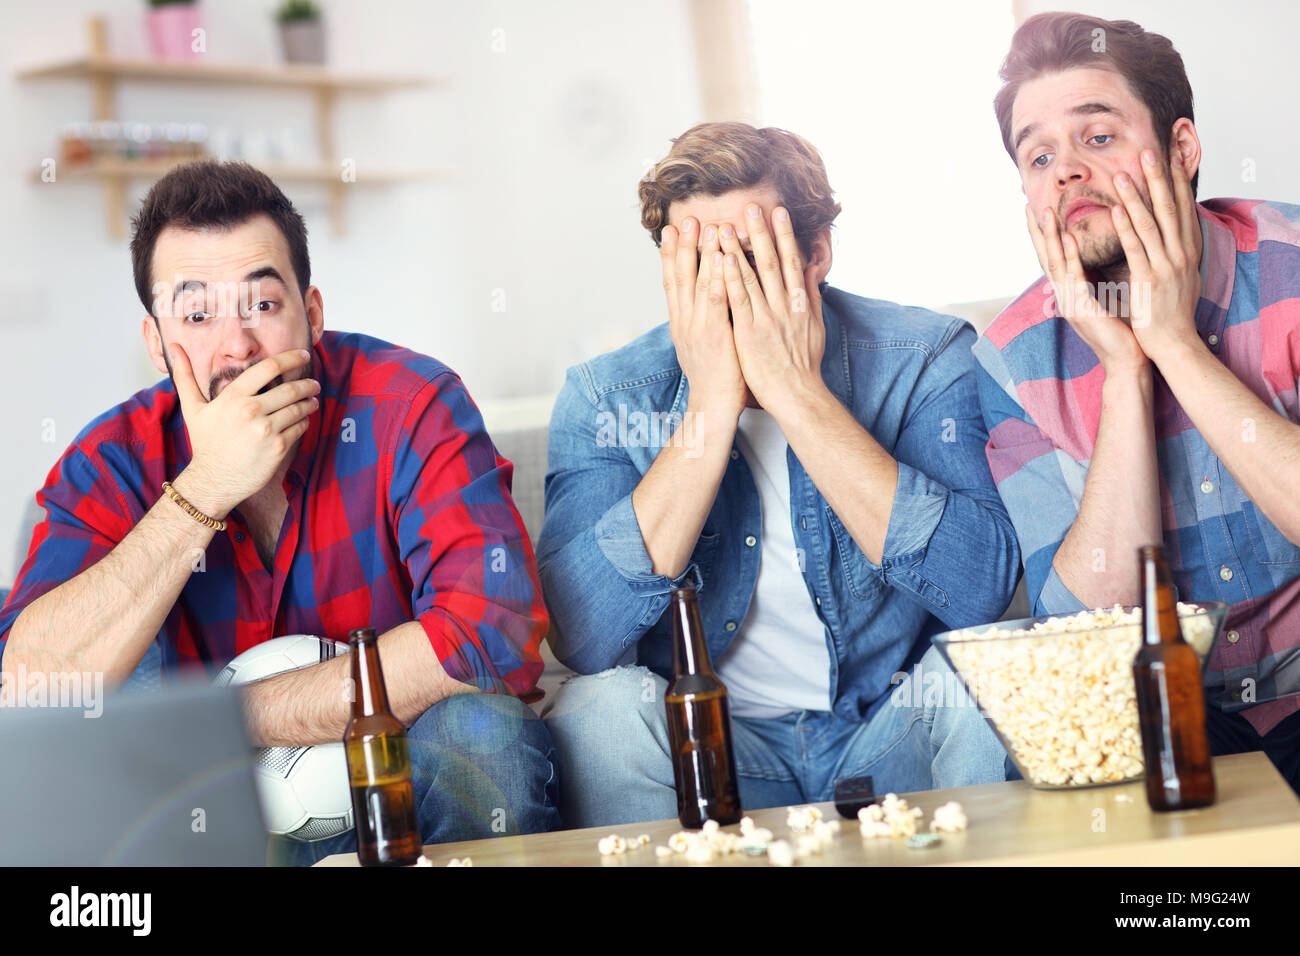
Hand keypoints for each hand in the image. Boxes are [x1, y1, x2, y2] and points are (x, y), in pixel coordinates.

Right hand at [169, 345, 319, 517]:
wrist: (213, 480)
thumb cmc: (205, 443)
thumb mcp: (192, 408)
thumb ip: (184, 376)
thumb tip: (173, 346)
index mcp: (233, 396)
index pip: (269, 367)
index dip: (291, 358)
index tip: (303, 355)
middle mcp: (251, 410)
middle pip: (290, 388)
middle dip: (307, 384)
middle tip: (314, 383)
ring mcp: (266, 430)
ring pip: (299, 408)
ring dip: (309, 402)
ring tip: (312, 400)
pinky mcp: (278, 448)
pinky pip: (300, 428)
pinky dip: (305, 421)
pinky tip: (304, 420)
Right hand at [660, 216, 746, 415]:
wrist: (714, 407)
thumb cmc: (716, 378)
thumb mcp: (703, 345)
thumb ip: (704, 322)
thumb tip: (709, 303)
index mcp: (681, 324)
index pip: (672, 283)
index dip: (672, 256)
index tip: (672, 231)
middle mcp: (685, 322)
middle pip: (680, 277)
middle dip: (683, 247)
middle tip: (687, 219)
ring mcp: (698, 327)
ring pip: (697, 282)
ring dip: (702, 253)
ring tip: (708, 226)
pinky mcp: (715, 334)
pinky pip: (716, 299)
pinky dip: (718, 276)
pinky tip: (723, 257)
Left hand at [719, 204, 825, 412]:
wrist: (797, 395)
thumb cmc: (804, 364)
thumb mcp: (815, 326)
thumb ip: (811, 296)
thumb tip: (811, 270)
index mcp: (800, 303)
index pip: (793, 262)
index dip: (785, 235)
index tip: (778, 212)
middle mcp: (785, 306)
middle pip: (772, 262)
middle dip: (760, 233)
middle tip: (750, 207)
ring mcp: (766, 319)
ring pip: (751, 277)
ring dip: (736, 250)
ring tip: (724, 227)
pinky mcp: (749, 333)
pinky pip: (737, 301)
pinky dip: (729, 279)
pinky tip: (719, 261)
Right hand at [1027, 201, 1146, 374]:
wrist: (1129, 363)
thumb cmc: (1124, 331)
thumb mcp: (1108, 299)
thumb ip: (1099, 279)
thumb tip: (1098, 260)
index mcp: (1071, 293)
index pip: (1054, 258)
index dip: (1045, 235)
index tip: (1039, 210)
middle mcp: (1065, 297)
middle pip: (1046, 258)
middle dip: (1037, 231)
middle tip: (1028, 204)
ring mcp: (1070, 304)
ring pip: (1055, 264)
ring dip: (1050, 237)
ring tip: (1045, 212)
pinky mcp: (1082, 310)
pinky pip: (1074, 279)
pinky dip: (1070, 258)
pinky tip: (1067, 239)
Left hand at [1110, 147, 1203, 363]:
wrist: (1174, 343)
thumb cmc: (1170, 311)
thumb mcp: (1178, 274)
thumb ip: (1174, 251)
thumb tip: (1174, 231)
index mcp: (1187, 250)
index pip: (1182, 208)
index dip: (1176, 180)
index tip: (1170, 155)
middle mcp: (1180, 254)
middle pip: (1169, 208)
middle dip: (1159, 178)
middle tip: (1149, 150)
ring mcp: (1166, 266)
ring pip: (1150, 224)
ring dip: (1136, 197)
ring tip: (1121, 174)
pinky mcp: (1149, 281)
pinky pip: (1136, 249)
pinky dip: (1126, 229)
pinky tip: (1116, 211)